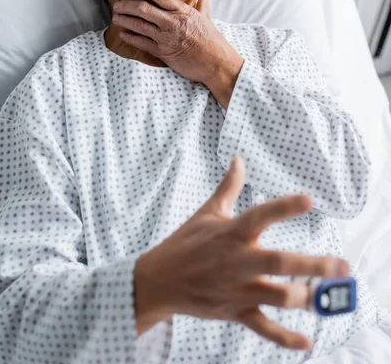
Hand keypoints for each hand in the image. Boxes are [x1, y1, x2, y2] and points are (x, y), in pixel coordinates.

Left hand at [111, 0, 241, 83]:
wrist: (216, 63)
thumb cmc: (212, 41)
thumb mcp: (207, 20)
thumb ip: (202, 6)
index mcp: (184, 12)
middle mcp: (173, 23)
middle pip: (144, 10)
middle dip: (127, 5)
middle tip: (118, 4)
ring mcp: (167, 38)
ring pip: (140, 26)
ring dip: (125, 20)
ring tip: (116, 17)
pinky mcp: (163, 53)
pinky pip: (142, 43)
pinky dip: (130, 38)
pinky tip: (123, 34)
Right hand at [135, 155, 349, 350]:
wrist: (159, 280)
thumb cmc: (185, 242)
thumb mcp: (207, 212)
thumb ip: (228, 186)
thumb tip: (238, 159)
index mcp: (231, 233)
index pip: (261, 215)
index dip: (285, 207)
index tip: (310, 200)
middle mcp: (237, 260)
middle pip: (279, 262)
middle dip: (313, 265)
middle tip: (342, 266)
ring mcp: (236, 288)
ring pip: (276, 296)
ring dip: (303, 297)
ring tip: (325, 296)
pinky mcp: (234, 311)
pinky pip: (262, 327)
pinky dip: (284, 338)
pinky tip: (306, 342)